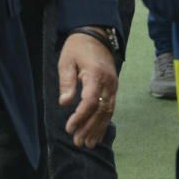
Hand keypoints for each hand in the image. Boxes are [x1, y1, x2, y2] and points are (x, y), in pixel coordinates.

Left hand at [58, 30, 117, 148]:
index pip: (90, 101)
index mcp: (95, 74)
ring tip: (88, 144)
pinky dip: (105, 122)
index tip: (69, 127)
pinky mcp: (113, 88)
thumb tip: (64, 103)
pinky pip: (111, 108)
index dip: (80, 117)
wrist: (96, 35)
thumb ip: (66, 82)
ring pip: (108, 112)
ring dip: (98, 129)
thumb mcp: (66, 61)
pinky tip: (98, 134)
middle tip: (78, 142)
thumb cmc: (77, 47)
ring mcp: (113, 86)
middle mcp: (108, 82)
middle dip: (89, 128)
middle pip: (101, 110)